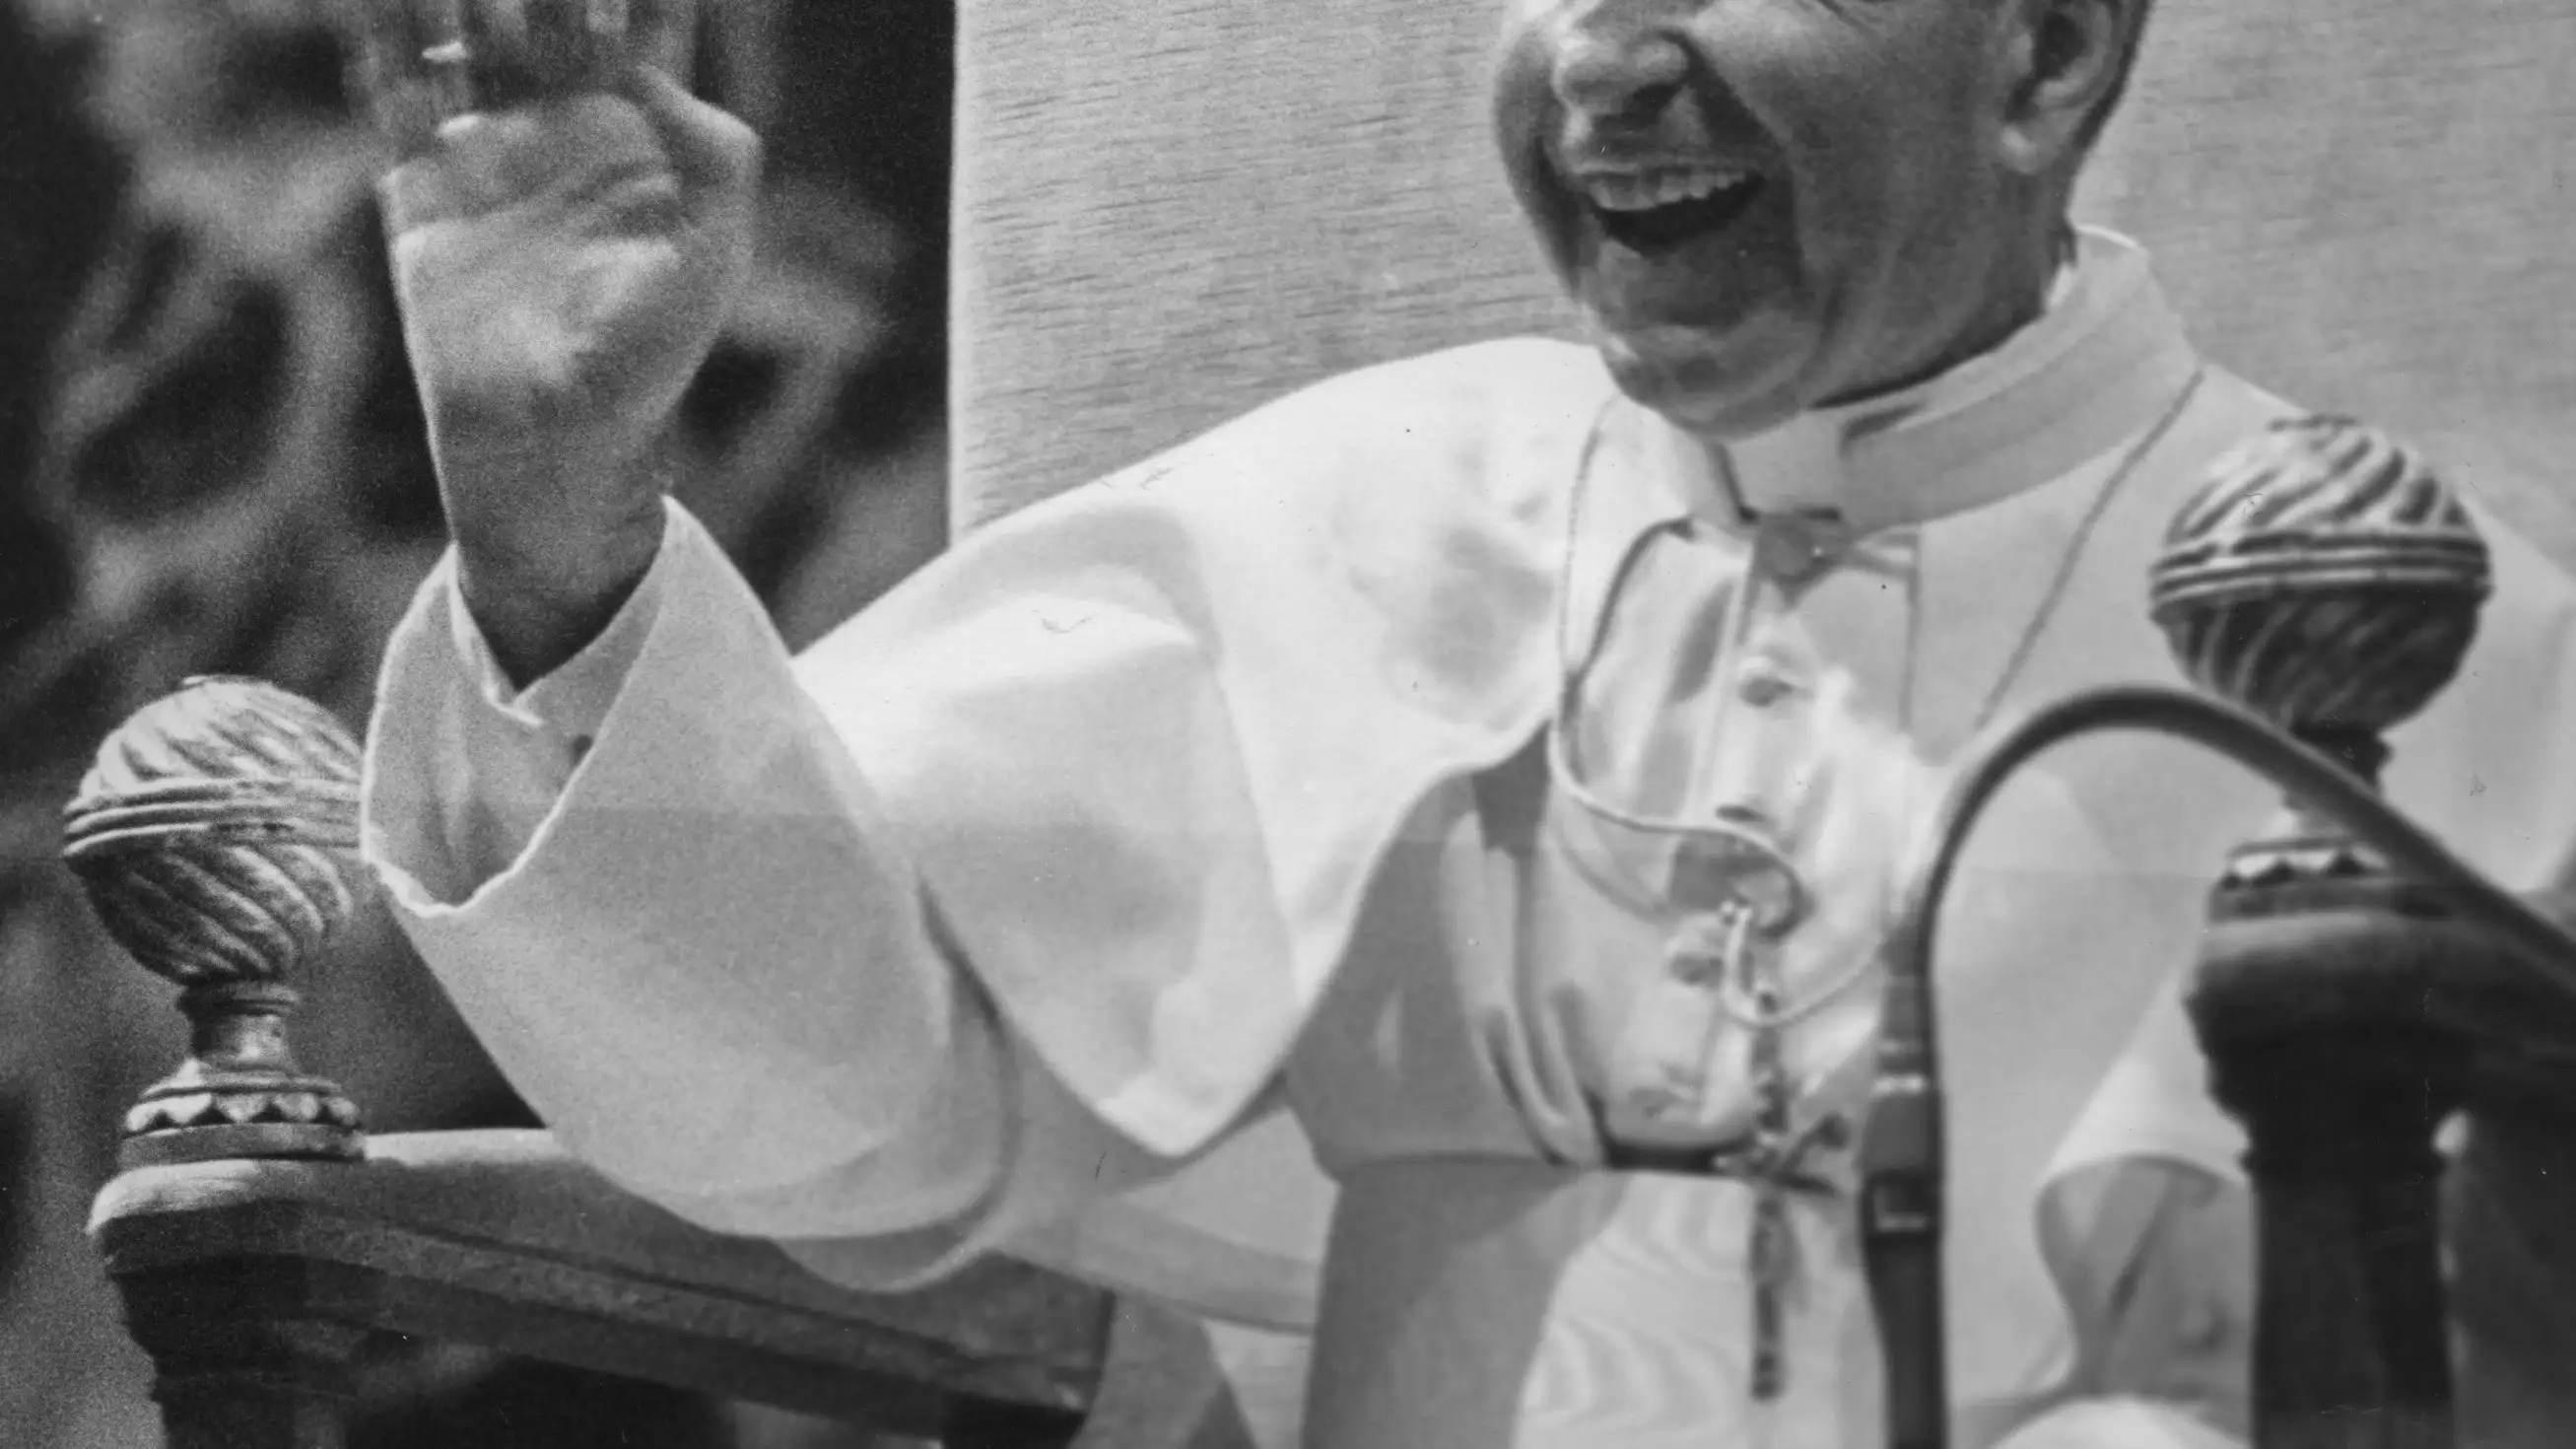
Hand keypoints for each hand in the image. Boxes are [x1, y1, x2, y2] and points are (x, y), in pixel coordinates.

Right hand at [354, 0, 758, 680]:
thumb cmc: (649, 357)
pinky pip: (396, 97)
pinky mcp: (423, 189)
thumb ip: (716, 157)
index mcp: (641, 143)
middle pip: (547, 18)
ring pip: (467, 41)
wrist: (555, 437)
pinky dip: (380, 39)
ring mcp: (490, 154)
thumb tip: (652, 68)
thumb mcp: (713, 257)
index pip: (639, 33)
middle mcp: (563, 132)